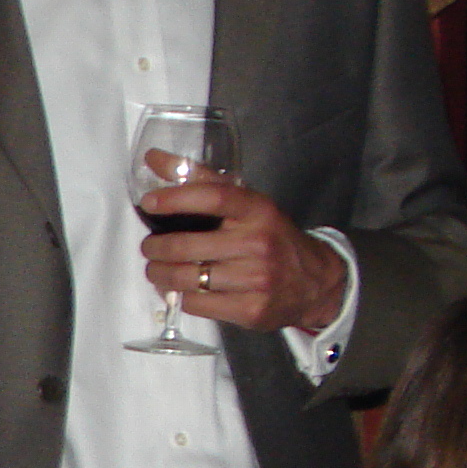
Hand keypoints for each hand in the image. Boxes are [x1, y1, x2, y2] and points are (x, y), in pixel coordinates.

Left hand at [139, 172, 346, 334]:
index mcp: (259, 211)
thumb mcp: (248, 204)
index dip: (176, 198)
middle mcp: (259, 243)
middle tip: (149, 247)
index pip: (214, 197)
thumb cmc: (271, 237)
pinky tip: (178, 289)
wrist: (317, 283)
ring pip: (186, 278)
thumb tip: (154, 158)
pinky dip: (178, 296)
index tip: (150, 202)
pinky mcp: (251, 309)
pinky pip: (196, 304)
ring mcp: (256, 279)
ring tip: (157, 269)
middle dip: (155, 248)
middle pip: (187, 246)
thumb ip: (202, 180)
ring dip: (160, 274)